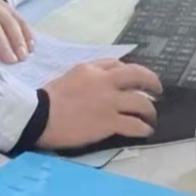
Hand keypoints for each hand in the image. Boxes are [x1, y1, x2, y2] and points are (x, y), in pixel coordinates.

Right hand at [37, 59, 161, 148]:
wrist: (38, 116)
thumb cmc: (46, 99)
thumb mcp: (68, 77)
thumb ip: (86, 77)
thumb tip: (99, 82)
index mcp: (91, 69)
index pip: (118, 64)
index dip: (130, 72)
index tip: (134, 80)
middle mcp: (104, 82)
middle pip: (138, 76)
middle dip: (152, 82)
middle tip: (157, 90)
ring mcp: (109, 103)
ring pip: (141, 102)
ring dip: (150, 110)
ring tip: (151, 117)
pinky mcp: (109, 123)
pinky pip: (135, 125)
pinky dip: (143, 128)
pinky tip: (145, 131)